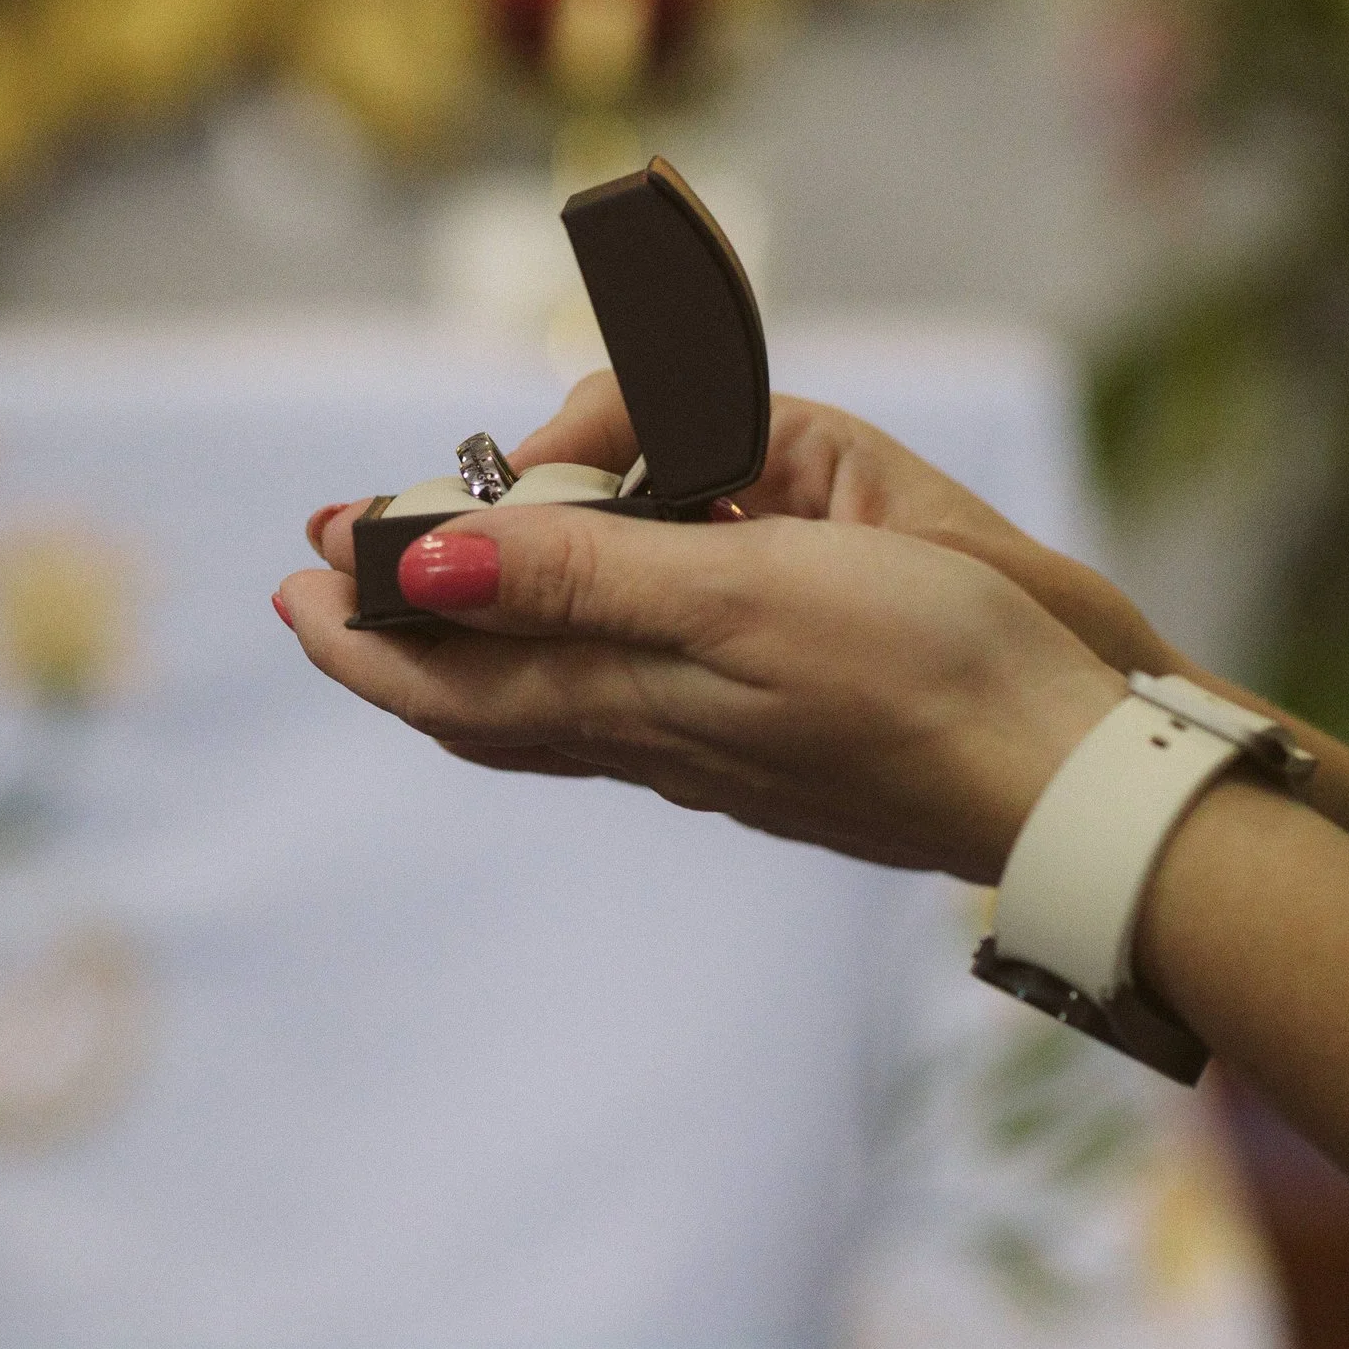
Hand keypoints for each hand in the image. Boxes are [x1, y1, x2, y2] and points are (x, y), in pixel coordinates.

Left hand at [278, 503, 1124, 883]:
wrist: (1055, 780)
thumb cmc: (916, 674)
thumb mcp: (737, 600)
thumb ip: (578, 580)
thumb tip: (417, 569)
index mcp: (624, 698)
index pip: (446, 676)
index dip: (359, 631)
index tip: (292, 576)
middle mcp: (646, 734)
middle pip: (481, 698)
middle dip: (398, 634)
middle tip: (336, 569)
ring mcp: (705, 751)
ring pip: (548, 704)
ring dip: (475, 643)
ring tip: (437, 593)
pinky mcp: (764, 747)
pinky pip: (622, 703)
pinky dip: (566, 659)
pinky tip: (586, 646)